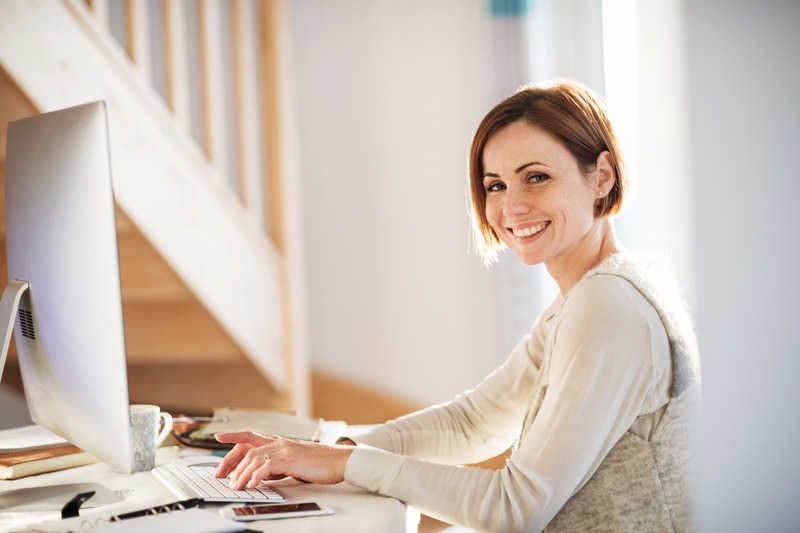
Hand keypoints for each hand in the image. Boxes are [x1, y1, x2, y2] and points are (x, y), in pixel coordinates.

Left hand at [214, 431, 354, 489]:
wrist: (340, 460)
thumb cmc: (321, 463)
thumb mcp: (294, 462)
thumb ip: (278, 465)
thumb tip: (263, 474)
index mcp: (280, 442)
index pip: (251, 435)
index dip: (233, 435)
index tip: (218, 437)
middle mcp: (280, 443)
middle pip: (247, 450)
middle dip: (231, 464)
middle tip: (223, 478)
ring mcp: (285, 450)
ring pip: (254, 459)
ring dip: (241, 474)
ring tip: (236, 486)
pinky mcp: (292, 461)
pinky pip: (268, 466)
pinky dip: (257, 475)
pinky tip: (252, 484)